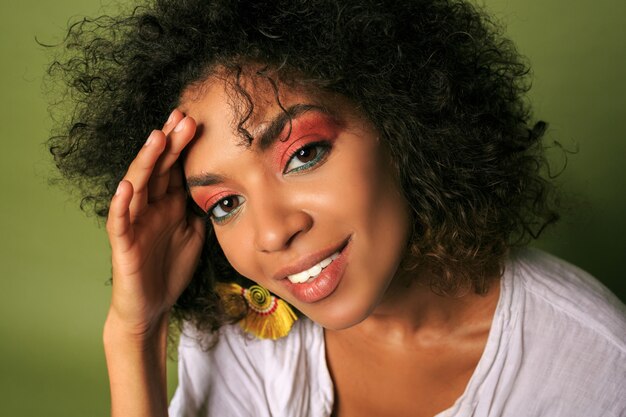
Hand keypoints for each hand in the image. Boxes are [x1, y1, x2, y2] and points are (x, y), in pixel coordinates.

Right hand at [105, 110, 204, 337]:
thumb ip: (200, 209)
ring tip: (156, 138)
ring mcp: (135, 223)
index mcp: (168, 204)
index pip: (174, 168)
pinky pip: (120, 222)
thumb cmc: (170, 269)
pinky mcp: (123, 244)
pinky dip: (121, 204)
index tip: (195, 119)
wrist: (152, 307)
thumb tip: (221, 187)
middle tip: (181, 117)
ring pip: (138, 186)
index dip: (182, 145)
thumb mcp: (194, 234)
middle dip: (169, 143)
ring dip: (146, 162)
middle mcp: (150, 207)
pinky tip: (126, 186)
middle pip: (158, 168)